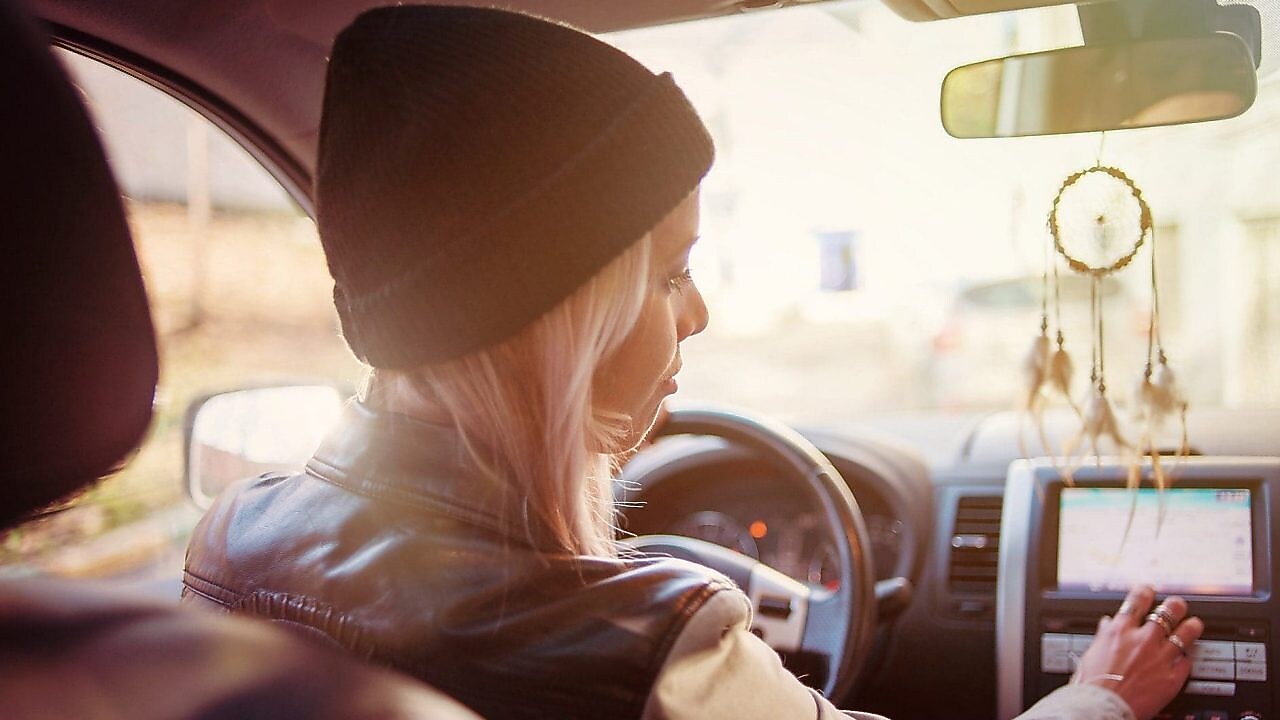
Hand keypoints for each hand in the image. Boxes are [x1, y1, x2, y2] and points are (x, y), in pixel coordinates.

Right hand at [1071, 585, 1203, 719]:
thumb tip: (1107, 625)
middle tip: (1178, 605)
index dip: (1146, 591)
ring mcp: (1160, 657)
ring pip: (1185, 634)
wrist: (1102, 707)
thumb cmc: (1092, 684)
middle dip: (1175, 606)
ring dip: (1191, 627)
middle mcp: (1142, 639)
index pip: (1137, 600)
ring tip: (1195, 624)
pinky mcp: (1172, 678)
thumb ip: (1103, 636)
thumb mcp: (1091, 653)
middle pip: (1167, 612)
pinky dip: (1186, 659)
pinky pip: (1186, 663)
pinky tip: (1187, 659)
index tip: (1149, 589)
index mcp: (1120, 631)